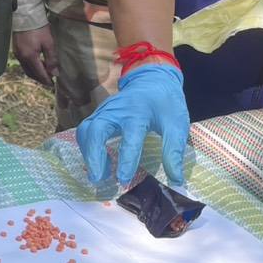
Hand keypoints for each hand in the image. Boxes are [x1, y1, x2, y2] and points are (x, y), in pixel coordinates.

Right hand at [13, 26, 57, 88]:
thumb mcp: (48, 43)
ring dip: (35, 73)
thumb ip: (52, 59)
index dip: (47, 80)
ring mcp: (17, 53)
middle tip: (49, 80)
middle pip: (31, 74)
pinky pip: (23, 63)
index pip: (39, 74)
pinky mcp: (15, 49)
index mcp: (30, 57)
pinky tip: (37, 63)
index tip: (53, 84)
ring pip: (26, 69)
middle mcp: (21, 57)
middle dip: (40, 78)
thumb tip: (55, 73)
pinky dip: (30, 66)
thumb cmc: (38, 28)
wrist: (25, 15)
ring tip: (44, 72)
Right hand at [76, 64, 189, 186]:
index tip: (123, 179)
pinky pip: (86, 131)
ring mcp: (104, 110)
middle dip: (94, 155)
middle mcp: (116, 109)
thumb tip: (176, 181)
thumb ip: (173, 151)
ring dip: (88, 153)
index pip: (129, 135)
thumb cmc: (166, 104)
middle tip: (98, 178)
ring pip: (86, 130)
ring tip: (98, 175)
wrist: (152, 80)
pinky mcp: (98, 114)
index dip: (126, 158)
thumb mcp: (176, 124)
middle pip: (96, 129)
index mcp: (139, 111)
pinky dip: (88, 148)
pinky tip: (98, 163)